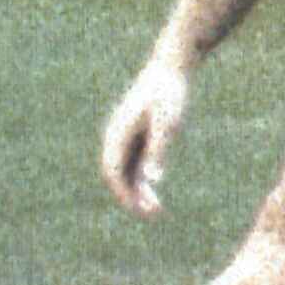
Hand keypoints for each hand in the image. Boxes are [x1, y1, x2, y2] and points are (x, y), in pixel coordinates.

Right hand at [102, 60, 189, 215]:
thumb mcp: (168, 123)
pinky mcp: (137, 135)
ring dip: (137, 190)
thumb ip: (159, 150)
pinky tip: (154, 190)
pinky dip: (141, 178)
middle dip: (130, 196)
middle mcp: (116, 137)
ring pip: (126, 170)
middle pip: (117, 174)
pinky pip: (134, 162)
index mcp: (118, 133)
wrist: (171, 69)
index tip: (138, 209)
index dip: (123, 192)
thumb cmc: (170, 94)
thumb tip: (152, 180)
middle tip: (151, 215)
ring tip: (156, 210)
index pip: (113, 171)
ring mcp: (125, 136)